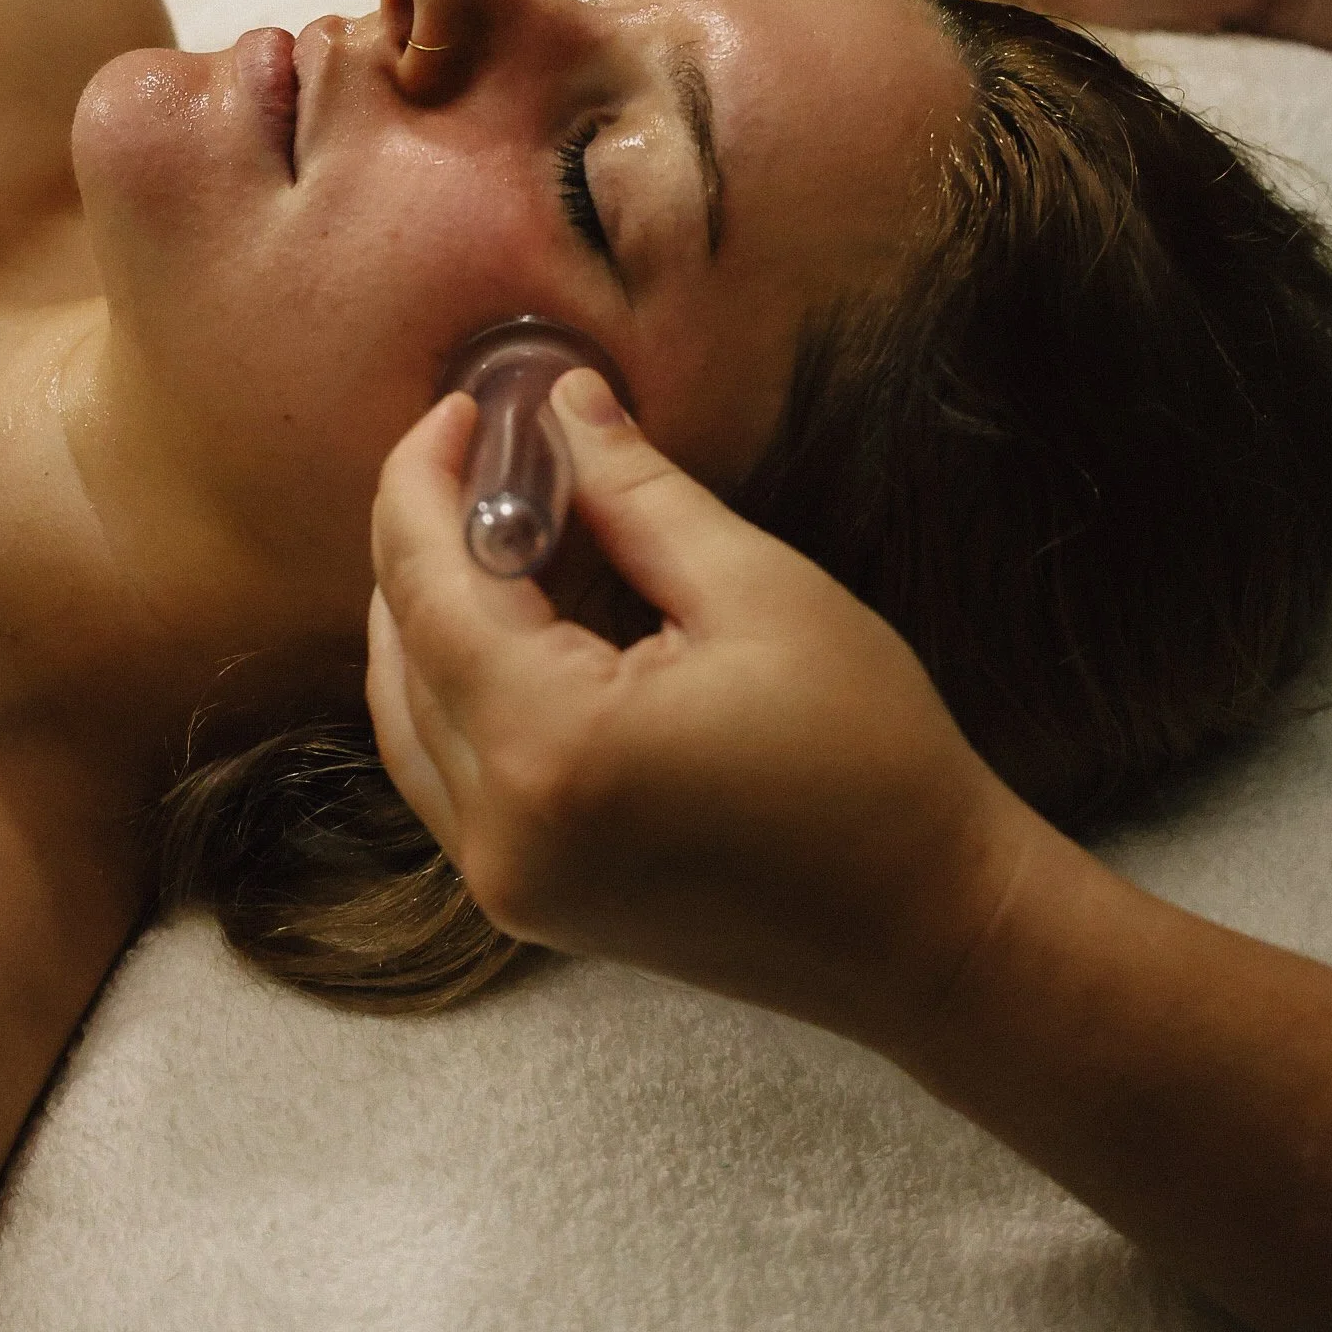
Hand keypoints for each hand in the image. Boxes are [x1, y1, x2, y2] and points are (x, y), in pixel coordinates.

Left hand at [367, 369, 1034, 1055]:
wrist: (928, 928)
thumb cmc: (872, 761)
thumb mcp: (761, 592)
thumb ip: (638, 495)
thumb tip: (561, 402)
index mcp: (552, 748)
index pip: (429, 586)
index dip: (426, 483)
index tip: (462, 407)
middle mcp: (501, 831)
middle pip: (402, 651)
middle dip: (422, 537)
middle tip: (478, 450)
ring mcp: (505, 882)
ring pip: (406, 718)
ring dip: (425, 613)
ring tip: (485, 523)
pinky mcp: (527, 902)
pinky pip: (443, 775)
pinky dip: (450, 688)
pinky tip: (502, 623)